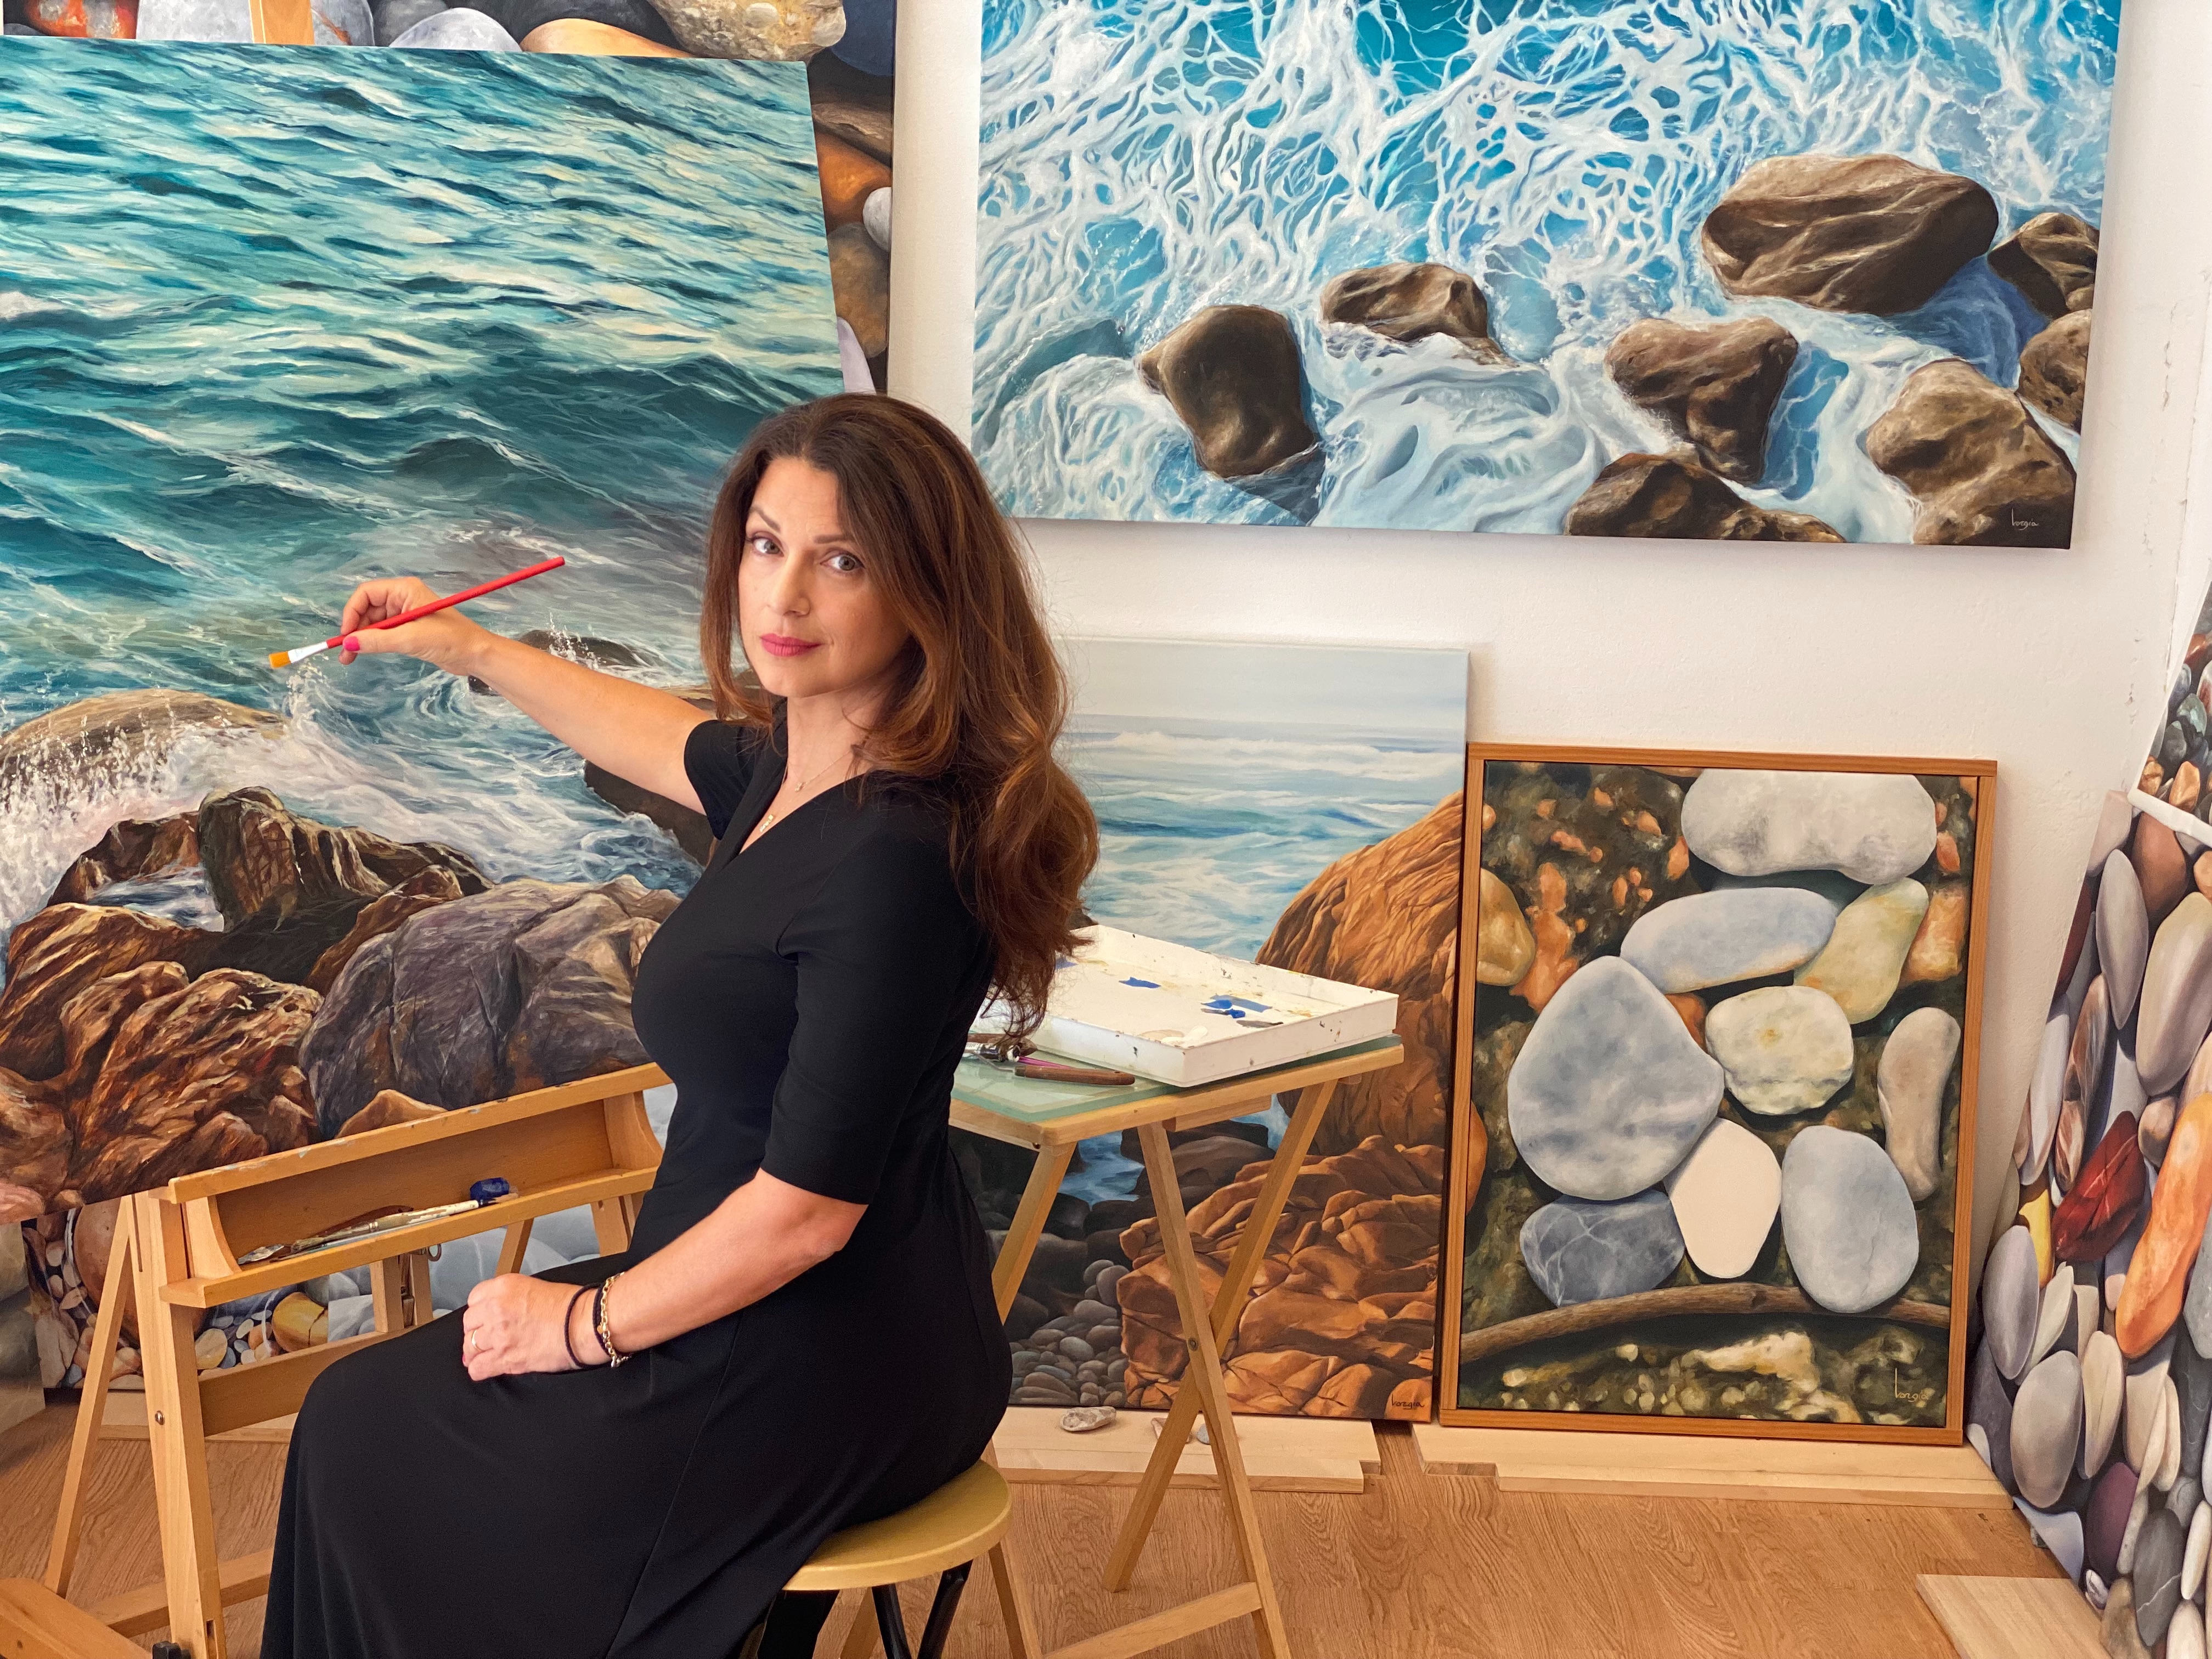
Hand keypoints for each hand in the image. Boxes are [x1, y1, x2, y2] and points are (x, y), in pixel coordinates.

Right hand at [336, 577, 491, 675]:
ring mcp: (405, 614)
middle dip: (354, 629)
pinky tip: (363, 654)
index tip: (346, 633)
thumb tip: (349, 643)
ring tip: (349, 658)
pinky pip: (383, 633)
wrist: (476, 654)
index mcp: (405, 590)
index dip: (352, 612)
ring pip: (373, 623)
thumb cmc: (451, 640)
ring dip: (361, 638)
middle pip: (367, 609)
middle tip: (345, 652)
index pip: (367, 593)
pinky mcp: (409, 629)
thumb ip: (378, 640)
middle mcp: (403, 598)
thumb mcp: (411, 639)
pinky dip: (372, 643)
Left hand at [460, 1274, 595, 1380]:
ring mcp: (498, 1335)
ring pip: (470, 1346)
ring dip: (476, 1351)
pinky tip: (486, 1368)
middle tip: (486, 1337)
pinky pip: (477, 1368)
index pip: (474, 1298)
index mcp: (504, 1287)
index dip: (480, 1310)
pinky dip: (479, 1369)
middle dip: (477, 1330)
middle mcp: (496, 1309)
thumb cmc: (571, 1305)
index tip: (485, 1317)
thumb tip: (500, 1312)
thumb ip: (511, 1297)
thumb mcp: (535, 1286)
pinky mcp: (505, 1358)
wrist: (584, 1324)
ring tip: (484, 1354)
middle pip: (469, 1323)